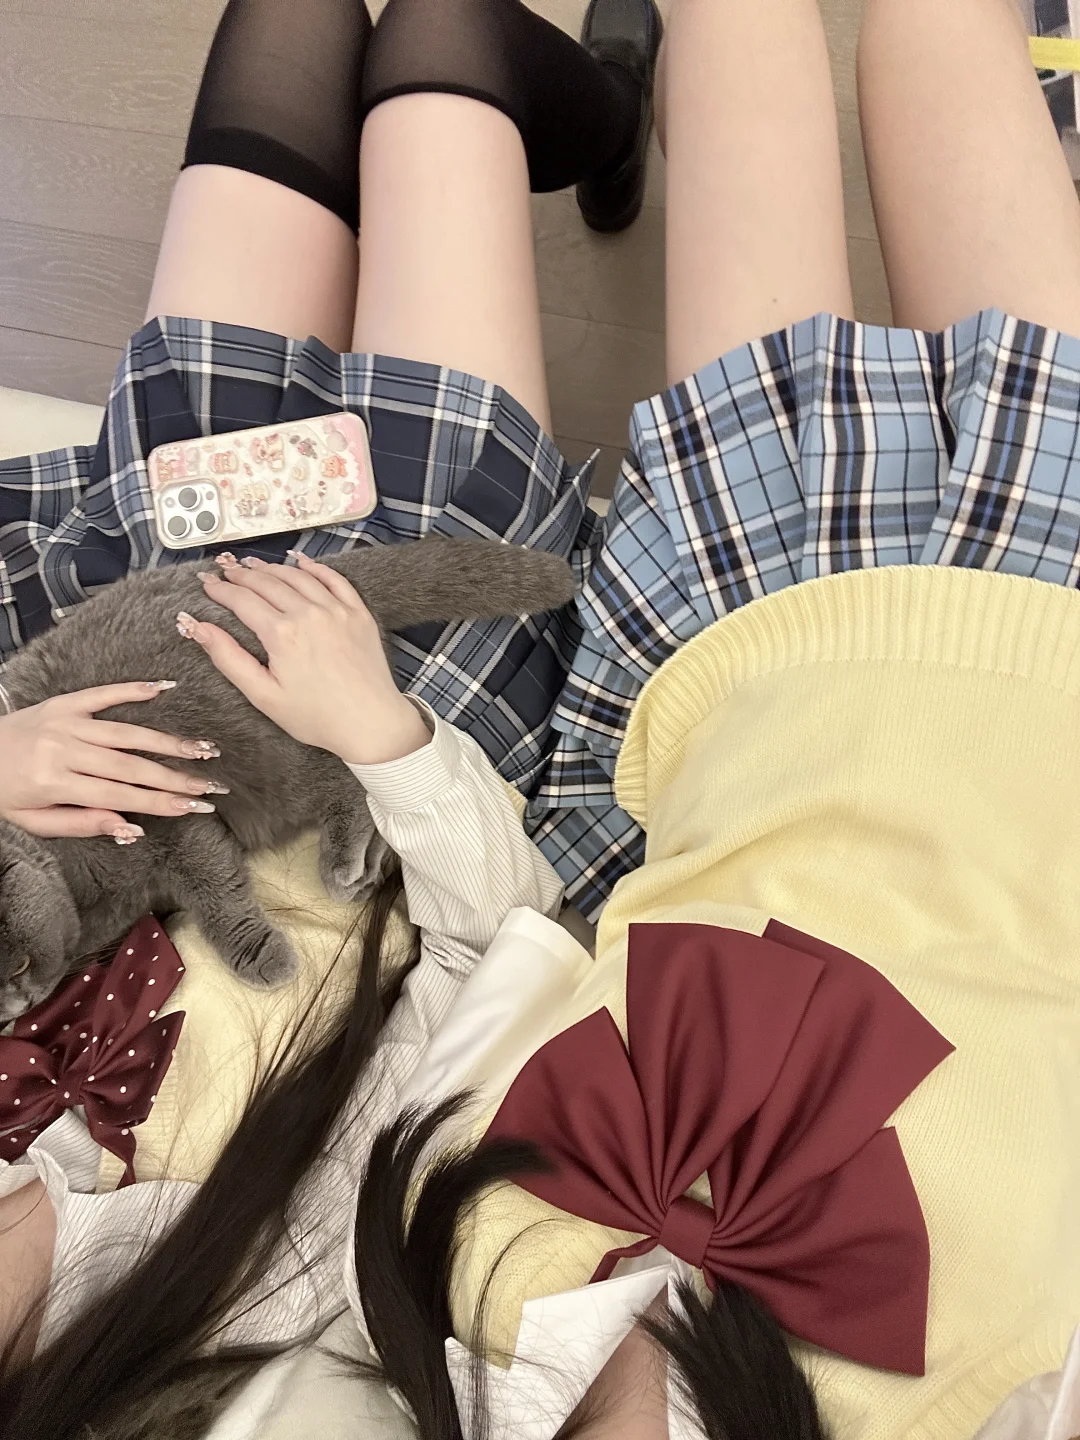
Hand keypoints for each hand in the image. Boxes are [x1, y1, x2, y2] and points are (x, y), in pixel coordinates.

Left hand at [0, 683, 225, 841]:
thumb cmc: (2, 794)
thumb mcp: (34, 822)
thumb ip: (82, 824)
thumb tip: (130, 828)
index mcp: (54, 782)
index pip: (120, 794)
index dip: (161, 802)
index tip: (194, 807)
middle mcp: (63, 748)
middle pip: (131, 765)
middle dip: (176, 777)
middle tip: (211, 785)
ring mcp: (65, 721)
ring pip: (126, 732)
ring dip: (168, 741)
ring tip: (202, 748)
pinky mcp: (63, 703)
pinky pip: (103, 694)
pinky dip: (134, 689)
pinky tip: (163, 688)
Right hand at [181, 552, 431, 765]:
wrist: (371, 723)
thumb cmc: (317, 716)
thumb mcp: (264, 695)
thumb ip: (229, 658)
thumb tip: (197, 628)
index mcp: (282, 634)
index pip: (242, 600)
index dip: (221, 589)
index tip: (207, 583)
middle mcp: (309, 613)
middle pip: (268, 582)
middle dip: (242, 574)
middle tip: (226, 570)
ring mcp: (337, 610)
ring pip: (298, 576)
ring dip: (273, 568)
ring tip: (255, 565)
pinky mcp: (358, 613)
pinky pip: (335, 580)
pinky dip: (315, 568)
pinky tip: (301, 562)